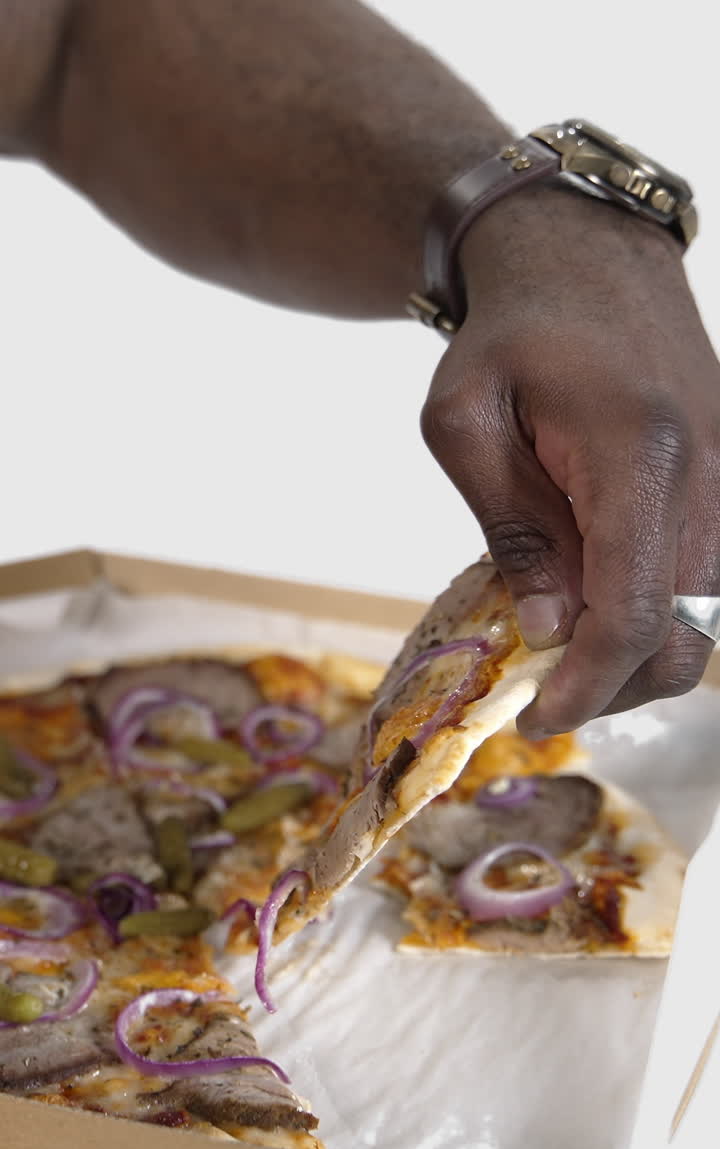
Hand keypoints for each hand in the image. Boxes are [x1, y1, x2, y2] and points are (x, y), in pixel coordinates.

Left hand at [420, 186, 719, 734]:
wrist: (588, 257)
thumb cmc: (511, 334)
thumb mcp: (467, 421)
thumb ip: (512, 528)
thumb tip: (546, 630)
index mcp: (639, 454)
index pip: (633, 611)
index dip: (587, 685)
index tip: (537, 718)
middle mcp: (708, 477)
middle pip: (684, 636)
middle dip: (614, 687)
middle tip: (544, 691)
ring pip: (706, 619)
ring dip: (638, 657)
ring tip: (568, 647)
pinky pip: (709, 582)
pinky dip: (660, 616)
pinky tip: (601, 602)